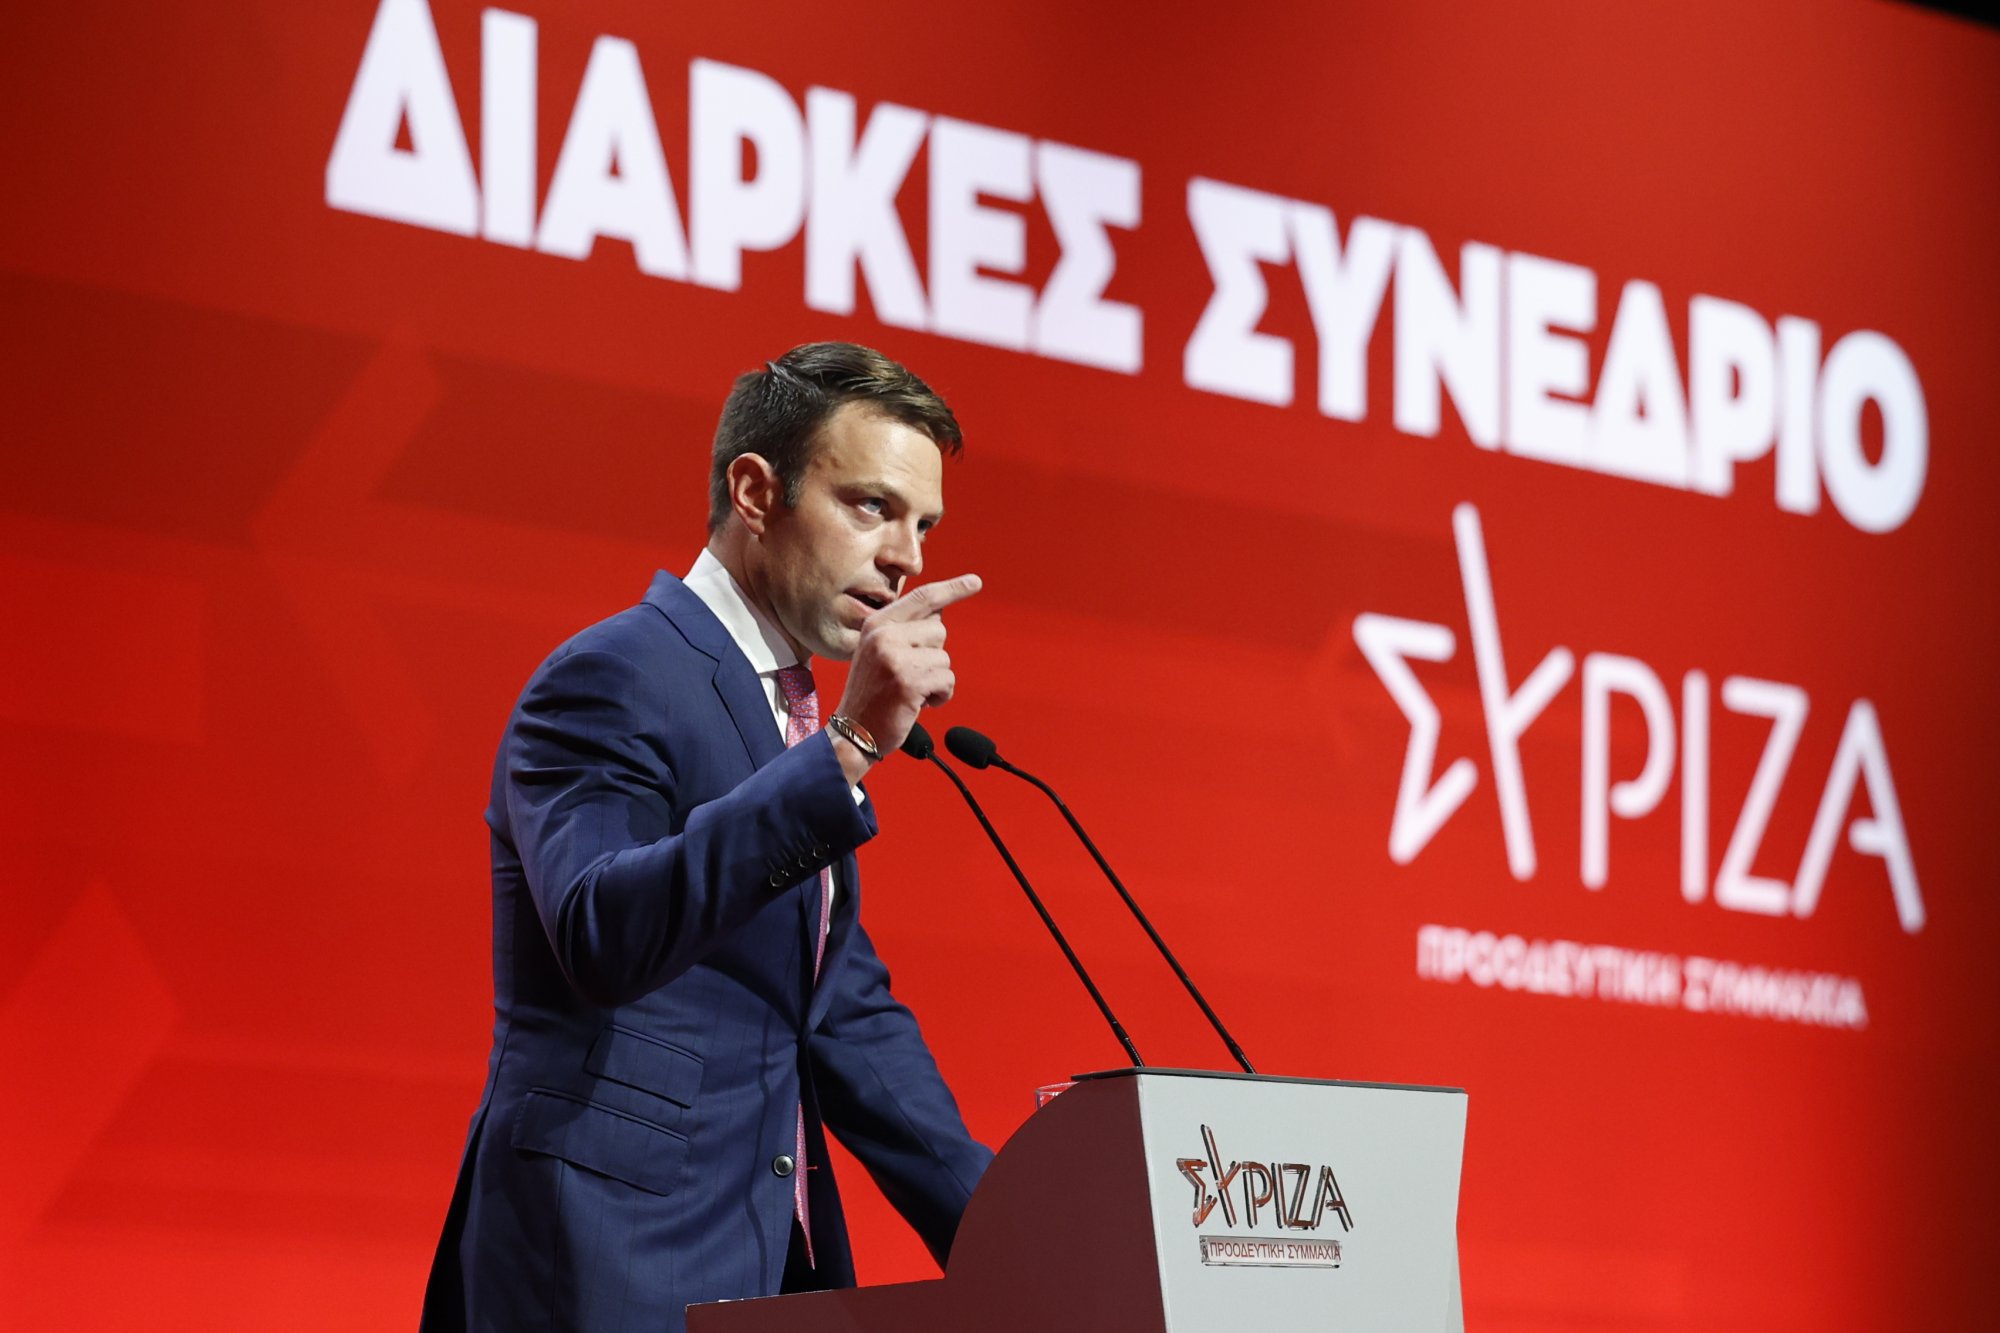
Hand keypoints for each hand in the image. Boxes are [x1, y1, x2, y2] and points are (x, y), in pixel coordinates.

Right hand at [833, 573, 982, 778]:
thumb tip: (940, 610)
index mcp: (877, 624)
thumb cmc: (873, 693)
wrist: (854, 732)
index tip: (975, 581)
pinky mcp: (908, 682)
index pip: (922, 597)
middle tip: (907, 675)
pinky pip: (947, 680)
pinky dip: (940, 696)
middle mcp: (884, 635)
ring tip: (910, 691)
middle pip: (939, 630)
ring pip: (945, 658)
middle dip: (933, 656)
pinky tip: (919, 704)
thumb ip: (906, 630)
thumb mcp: (880, 652)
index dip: (952, 588)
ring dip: (936, 679)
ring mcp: (894, 658)